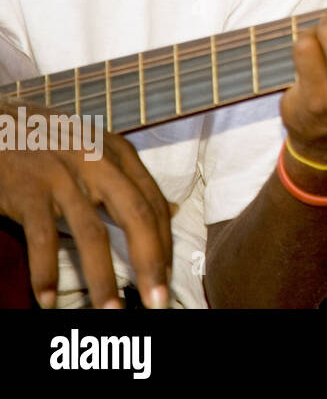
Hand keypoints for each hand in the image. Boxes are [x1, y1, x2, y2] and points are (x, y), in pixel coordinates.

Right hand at [0, 101, 170, 308]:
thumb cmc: (50, 141)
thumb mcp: (98, 149)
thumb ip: (131, 180)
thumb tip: (172, 211)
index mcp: (118, 152)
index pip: (153, 203)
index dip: (164, 243)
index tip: (167, 277)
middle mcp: (96, 160)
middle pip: (136, 215)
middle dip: (150, 261)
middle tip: (157, 300)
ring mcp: (61, 175)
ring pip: (91, 233)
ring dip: (102, 278)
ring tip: (110, 311)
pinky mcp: (27, 191)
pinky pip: (41, 239)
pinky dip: (45, 273)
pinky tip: (48, 300)